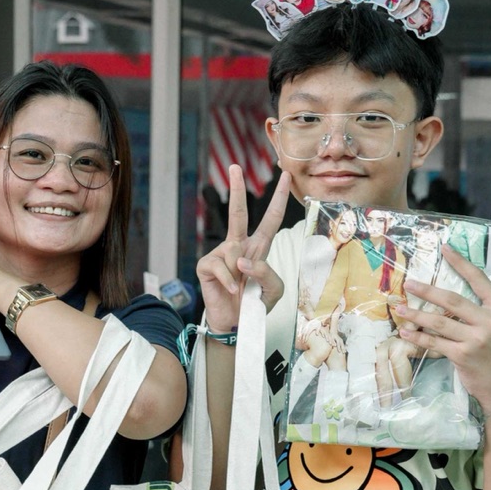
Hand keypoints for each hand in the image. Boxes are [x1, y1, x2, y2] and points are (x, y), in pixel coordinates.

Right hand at [195, 165, 292, 331]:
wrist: (235, 323)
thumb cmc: (255, 304)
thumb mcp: (274, 290)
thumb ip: (267, 272)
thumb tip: (242, 259)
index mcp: (258, 247)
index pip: (270, 219)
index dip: (277, 198)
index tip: (283, 175)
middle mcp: (238, 245)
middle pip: (238, 213)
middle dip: (236, 189)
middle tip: (234, 166)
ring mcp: (221, 253)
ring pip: (234, 254)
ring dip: (241, 277)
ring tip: (239, 290)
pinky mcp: (207, 265)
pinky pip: (222, 268)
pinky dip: (229, 282)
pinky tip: (230, 291)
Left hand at [393, 248, 490, 415]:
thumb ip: (479, 310)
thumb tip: (446, 296)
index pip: (479, 279)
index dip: (460, 262)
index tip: (444, 249)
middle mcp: (490, 321)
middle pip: (452, 299)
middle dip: (427, 290)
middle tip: (409, 283)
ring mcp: (477, 339)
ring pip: (439, 321)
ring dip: (416, 314)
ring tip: (400, 308)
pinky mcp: (463, 355)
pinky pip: (434, 342)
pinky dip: (418, 337)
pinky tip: (405, 333)